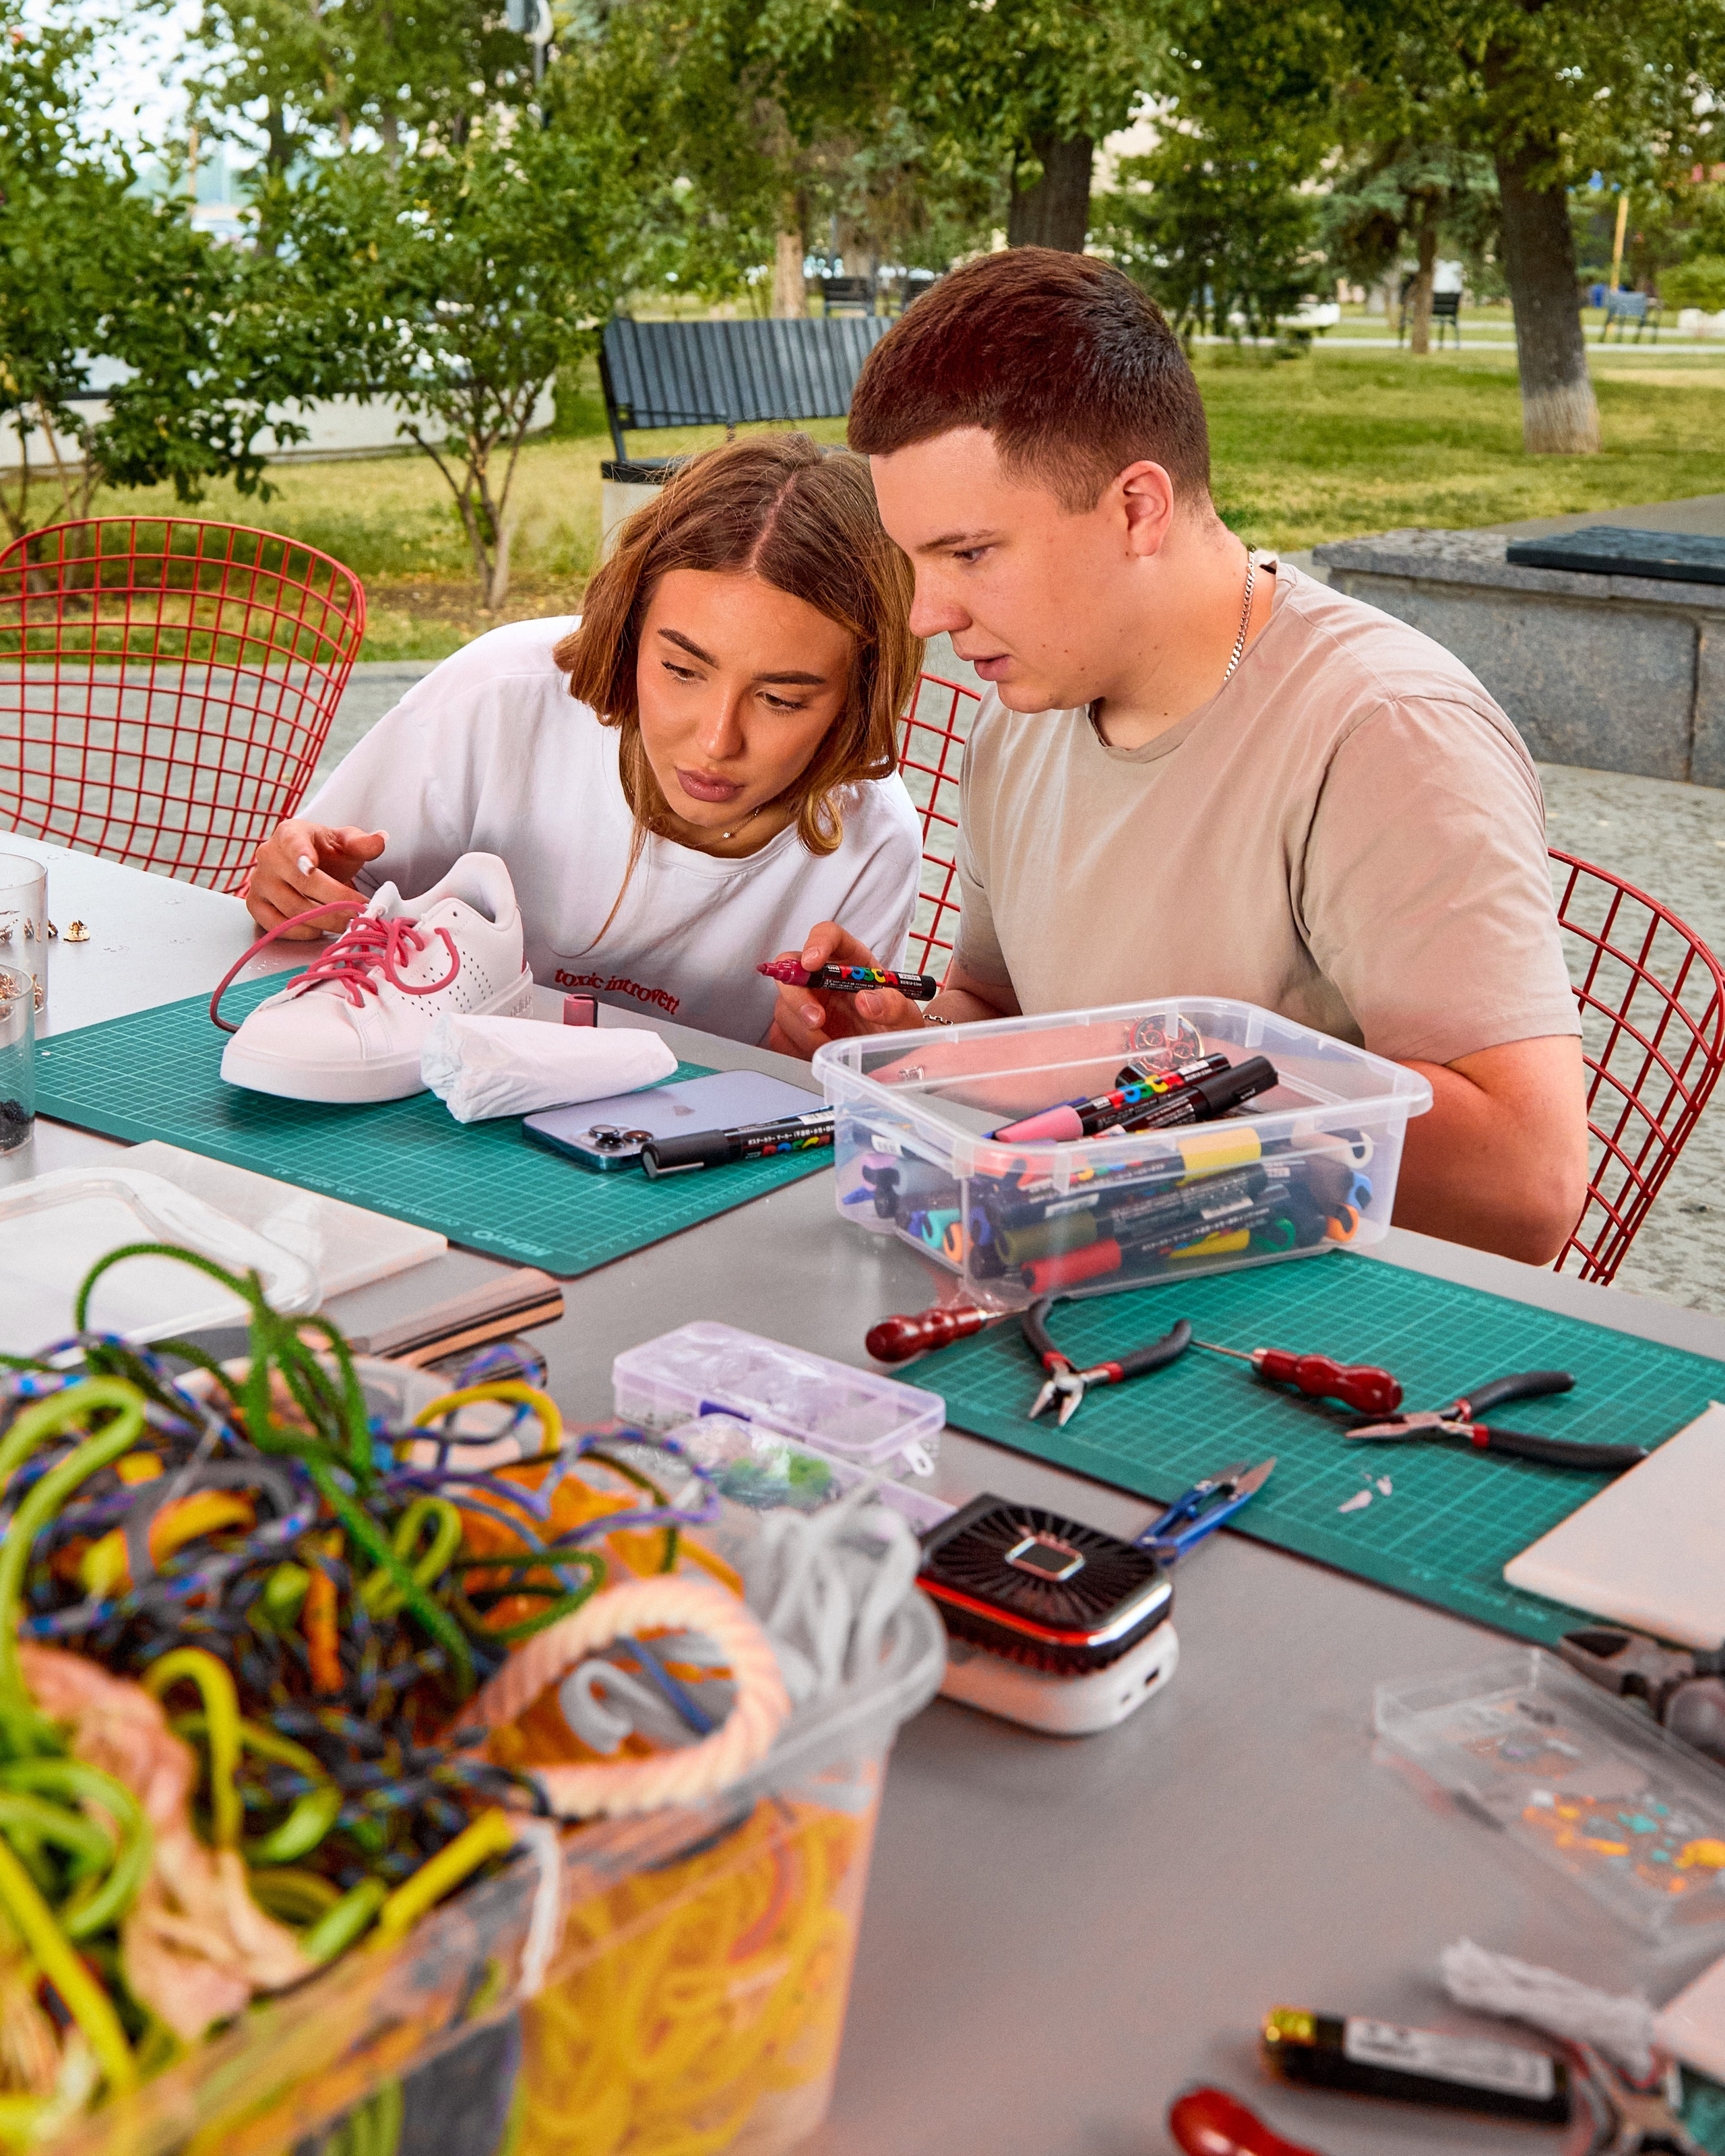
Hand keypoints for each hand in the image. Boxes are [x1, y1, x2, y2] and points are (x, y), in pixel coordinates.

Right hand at [245, 820, 387, 937]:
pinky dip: (302, 932)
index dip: (301, 854)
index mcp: (289, 833)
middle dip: (335, 901)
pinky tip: (321, 930)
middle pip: (301, 884)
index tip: (311, 866)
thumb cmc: (327, 853)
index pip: (293, 842)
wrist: (309, 867)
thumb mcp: (346, 843)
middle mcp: (268, 856)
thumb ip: (362, 842)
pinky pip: (277, 926)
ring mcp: (258, 882)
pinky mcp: (255, 905)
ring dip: (324, 920)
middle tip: (359, 911)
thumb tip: (380, 840)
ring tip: (348, 923)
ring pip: (292, 909)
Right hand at [763, 921, 925, 1059]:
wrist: (888, 1057)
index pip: (828, 935)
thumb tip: (866, 1000)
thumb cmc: (895, 1028)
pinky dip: (797, 1047)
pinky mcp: (796, 1028)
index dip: (817, 943)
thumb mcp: (905, 1017)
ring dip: (802, 1030)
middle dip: (798, 996)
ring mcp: (807, 1001)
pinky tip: (819, 1052)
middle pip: (791, 967)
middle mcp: (824, 976)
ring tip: (830, 1045)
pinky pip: (781, 1034)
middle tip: (817, 1020)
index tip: (813, 961)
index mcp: (851, 961)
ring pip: (784, 1005)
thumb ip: (893, 1006)